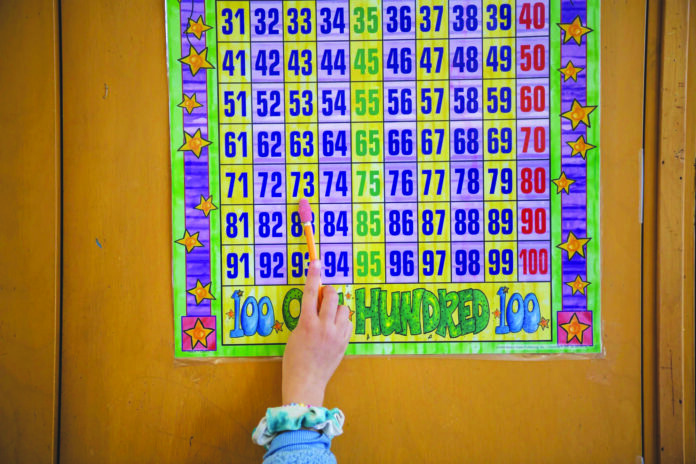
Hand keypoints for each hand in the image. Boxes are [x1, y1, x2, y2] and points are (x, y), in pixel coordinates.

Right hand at [282, 260, 351, 405]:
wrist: (306, 382)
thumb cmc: (295, 359)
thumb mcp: (295, 334)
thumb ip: (306, 317)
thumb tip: (315, 303)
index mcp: (306, 324)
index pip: (310, 293)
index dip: (313, 275)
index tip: (316, 262)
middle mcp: (323, 327)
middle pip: (331, 296)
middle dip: (327, 291)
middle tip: (323, 294)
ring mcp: (336, 335)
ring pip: (343, 308)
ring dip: (335, 308)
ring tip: (328, 317)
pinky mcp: (345, 342)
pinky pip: (348, 323)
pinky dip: (342, 321)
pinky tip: (334, 328)